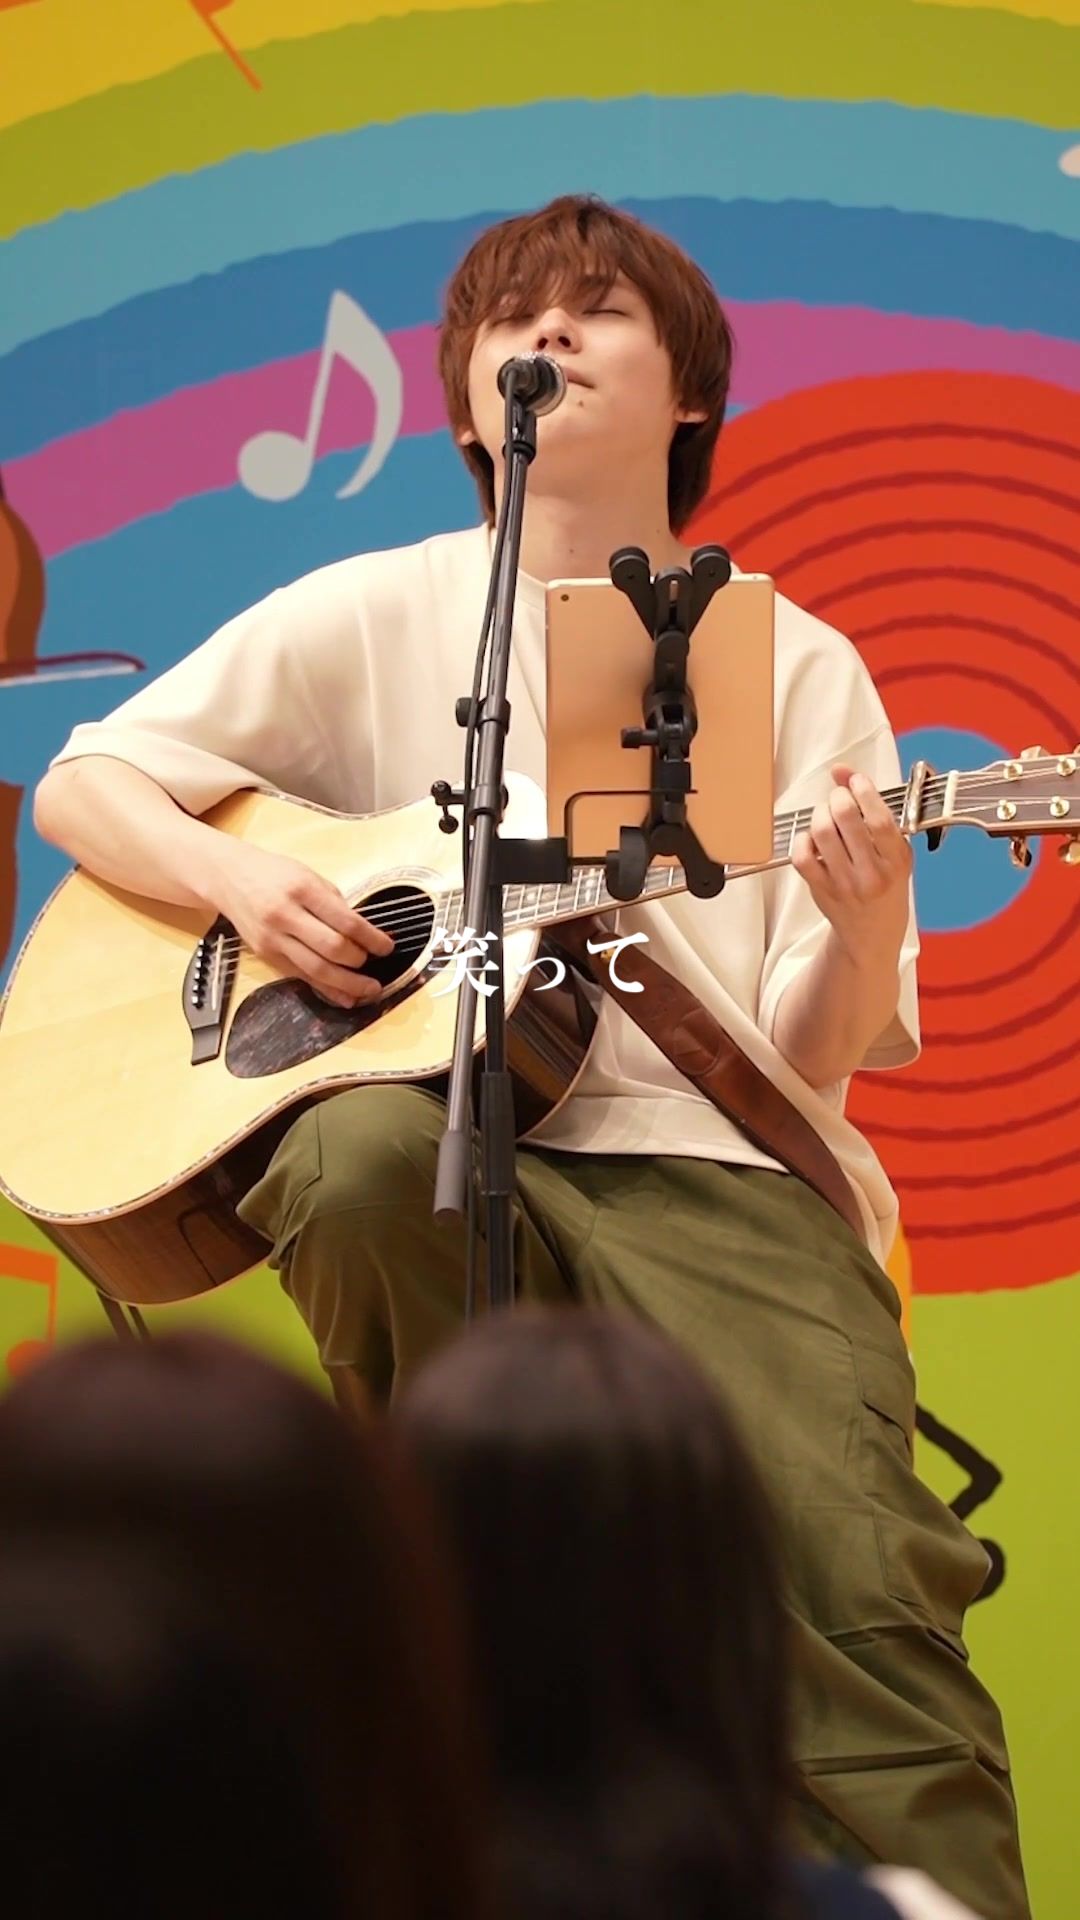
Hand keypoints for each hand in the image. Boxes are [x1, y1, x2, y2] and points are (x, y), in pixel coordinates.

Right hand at [213, 842, 392, 1008]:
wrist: (227, 877)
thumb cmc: (274, 873)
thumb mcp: (308, 875)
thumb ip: (335, 903)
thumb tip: (366, 932)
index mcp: (303, 889)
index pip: (346, 921)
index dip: (372, 939)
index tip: (387, 946)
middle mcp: (286, 915)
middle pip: (332, 948)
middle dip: (360, 961)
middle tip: (375, 964)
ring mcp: (273, 938)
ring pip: (316, 970)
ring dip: (348, 984)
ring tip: (370, 990)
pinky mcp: (266, 955)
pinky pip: (301, 977)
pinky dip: (326, 990)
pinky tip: (345, 996)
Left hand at [791, 765, 911, 963]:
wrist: (873, 934)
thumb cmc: (887, 888)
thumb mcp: (896, 853)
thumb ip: (877, 813)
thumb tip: (845, 773)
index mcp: (897, 863)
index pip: (879, 820)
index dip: (864, 792)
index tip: (856, 781)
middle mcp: (871, 874)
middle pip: (845, 820)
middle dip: (838, 798)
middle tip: (839, 798)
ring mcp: (844, 884)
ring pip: (821, 833)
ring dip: (820, 814)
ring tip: (827, 815)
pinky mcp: (821, 890)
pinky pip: (802, 856)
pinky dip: (803, 840)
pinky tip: (813, 839)